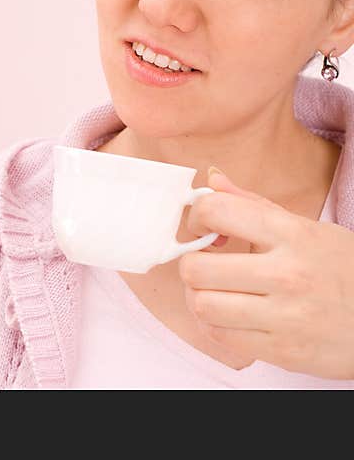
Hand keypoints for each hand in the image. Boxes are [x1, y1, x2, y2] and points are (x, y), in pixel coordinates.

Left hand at [181, 167, 353, 379]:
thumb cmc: (342, 270)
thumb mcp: (307, 229)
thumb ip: (253, 205)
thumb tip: (212, 180)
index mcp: (291, 234)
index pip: (216, 211)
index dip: (197, 218)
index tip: (205, 229)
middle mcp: (287, 275)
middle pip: (196, 268)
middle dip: (192, 263)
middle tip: (206, 265)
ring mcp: (285, 317)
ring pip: (202, 305)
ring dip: (199, 297)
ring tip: (215, 292)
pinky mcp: (283, 351)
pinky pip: (220, 336)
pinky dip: (214, 325)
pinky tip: (229, 315)